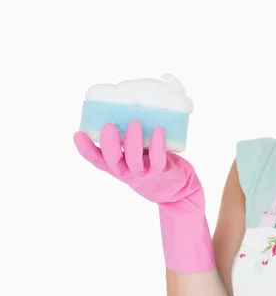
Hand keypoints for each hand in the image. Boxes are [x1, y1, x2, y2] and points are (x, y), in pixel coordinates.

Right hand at [73, 121, 213, 272]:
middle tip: (108, 126)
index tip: (78, 134)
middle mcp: (127, 171)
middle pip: (112, 161)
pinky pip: (158, 160)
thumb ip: (131, 137)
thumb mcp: (139, 152)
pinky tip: (158, 130)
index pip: (97, 160)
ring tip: (134, 123)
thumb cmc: (154, 163)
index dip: (86, 149)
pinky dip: (157, 145)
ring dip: (132, 143)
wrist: (178, 188)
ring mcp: (143, 173)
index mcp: (117, 165)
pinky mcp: (161, 171)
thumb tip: (128, 107)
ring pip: (133, 161)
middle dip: (109, 144)